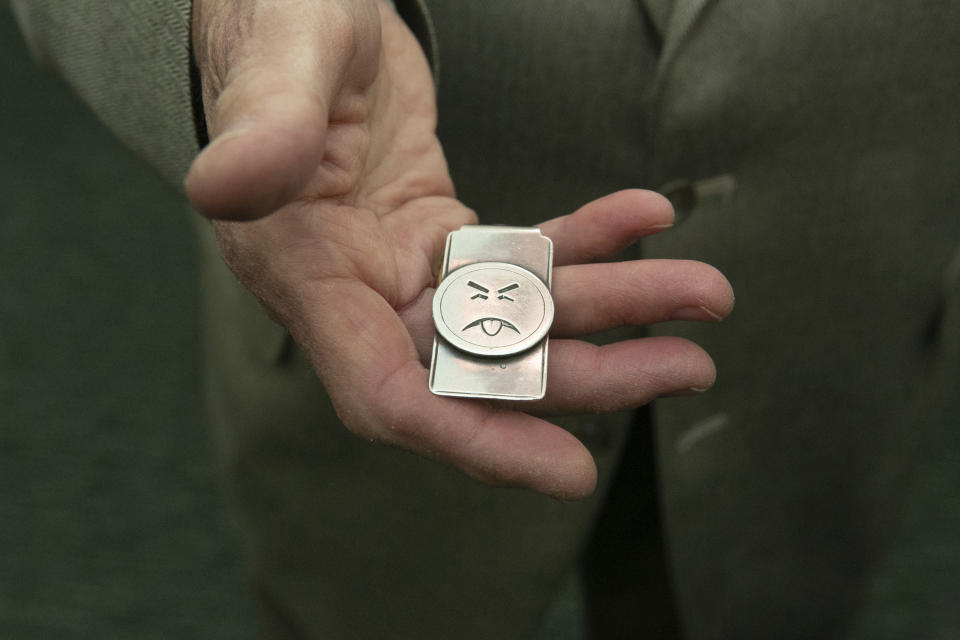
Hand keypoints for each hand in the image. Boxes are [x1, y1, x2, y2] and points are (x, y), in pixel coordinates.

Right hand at [185, 0, 733, 499]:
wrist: (299, 8)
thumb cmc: (277, 23)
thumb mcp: (278, 60)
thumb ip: (262, 128)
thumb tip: (223, 186)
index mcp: (305, 273)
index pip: (388, 394)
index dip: (475, 439)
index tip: (567, 468)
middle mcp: (355, 290)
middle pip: (479, 365)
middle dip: (586, 373)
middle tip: (689, 364)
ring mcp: (402, 268)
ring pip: (516, 313)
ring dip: (614, 305)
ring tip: (703, 294)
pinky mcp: (439, 235)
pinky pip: (521, 253)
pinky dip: (586, 240)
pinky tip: (644, 217)